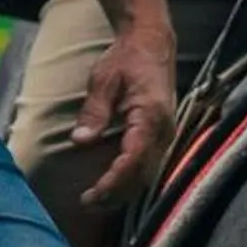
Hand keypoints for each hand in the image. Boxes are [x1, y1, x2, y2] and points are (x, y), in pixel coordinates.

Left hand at [69, 18, 177, 210]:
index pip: (133, 158)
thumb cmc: (127, 58)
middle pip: (142, 174)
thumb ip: (94, 112)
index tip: (92, 195)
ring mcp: (166, 135)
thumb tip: (79, 141)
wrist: (152, 43)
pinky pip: (149, 166)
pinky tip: (113, 188)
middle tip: (87, 204)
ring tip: (96, 202)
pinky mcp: (162, 137)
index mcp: (151, 115)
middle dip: (116, 194)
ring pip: (148, 175)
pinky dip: (131, 181)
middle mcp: (164, 130)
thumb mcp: (103, 80)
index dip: (113, 181)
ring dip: (124, 192)